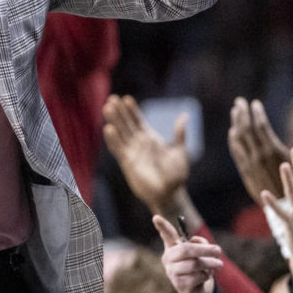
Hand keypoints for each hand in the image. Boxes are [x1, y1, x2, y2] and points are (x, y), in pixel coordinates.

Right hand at [103, 94, 188, 215]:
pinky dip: (113, 139)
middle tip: (112, 98)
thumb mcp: (180, 152)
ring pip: (120, 133)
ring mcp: (132, 152)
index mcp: (150, 139)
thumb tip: (183, 116)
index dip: (132, 110)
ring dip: (114, 121)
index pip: (138, 121)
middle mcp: (139, 144)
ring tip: (108, 108)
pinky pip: (118, 148)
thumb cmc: (176, 175)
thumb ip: (179, 134)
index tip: (126, 98)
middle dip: (120, 112)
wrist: (170, 194)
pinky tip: (108, 128)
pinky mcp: (127, 162)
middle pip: (126, 124)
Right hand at [153, 215, 222, 292]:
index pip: (166, 235)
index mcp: (172, 247)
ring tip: (219, 264)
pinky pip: (197, 276)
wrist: (194, 291)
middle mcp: (168, 258)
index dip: (162, 226)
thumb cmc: (197, 267)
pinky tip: (206, 275)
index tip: (156, 217)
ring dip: (210, 263)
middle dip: (204, 249)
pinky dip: (206, 275)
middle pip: (185, 250)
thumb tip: (200, 244)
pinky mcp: (179, 284)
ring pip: (194, 264)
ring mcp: (172, 272)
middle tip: (218, 250)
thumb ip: (200, 244)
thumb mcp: (200, 253)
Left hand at [228, 97, 292, 204]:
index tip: (255, 103)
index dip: (257, 113)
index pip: (261, 126)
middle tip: (240, 101)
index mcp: (274, 149)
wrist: (284, 202)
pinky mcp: (244, 169)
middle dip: (243, 113)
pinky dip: (233, 139)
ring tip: (236, 111)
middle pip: (247, 129)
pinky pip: (236, 150)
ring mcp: (250, 162)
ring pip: (239, 138)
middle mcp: (260, 154)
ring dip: (236, 123)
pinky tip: (233, 131)